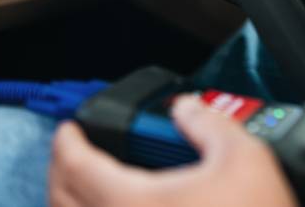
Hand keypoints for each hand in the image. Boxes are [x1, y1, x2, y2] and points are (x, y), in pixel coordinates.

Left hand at [49, 96, 296, 206]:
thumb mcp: (245, 158)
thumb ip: (210, 124)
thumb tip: (189, 108)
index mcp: (133, 202)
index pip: (77, 166)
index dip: (68, 141)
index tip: (70, 128)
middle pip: (61, 201)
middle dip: (59, 172)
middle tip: (72, 153)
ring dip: (69, 202)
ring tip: (86, 185)